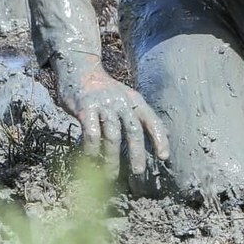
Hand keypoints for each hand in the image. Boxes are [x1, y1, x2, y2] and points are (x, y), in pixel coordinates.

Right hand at [55, 60, 169, 174]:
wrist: (79, 69)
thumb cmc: (105, 90)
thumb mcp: (126, 97)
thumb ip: (138, 115)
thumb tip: (161, 135)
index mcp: (135, 100)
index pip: (151, 120)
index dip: (159, 139)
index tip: (164, 157)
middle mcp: (122, 101)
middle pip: (133, 130)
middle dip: (137, 153)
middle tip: (138, 173)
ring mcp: (103, 104)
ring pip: (112, 135)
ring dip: (112, 157)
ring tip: (111, 175)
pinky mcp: (85, 108)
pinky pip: (91, 132)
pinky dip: (92, 148)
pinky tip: (91, 158)